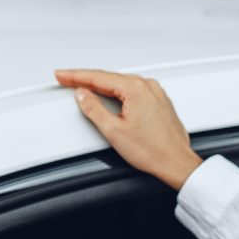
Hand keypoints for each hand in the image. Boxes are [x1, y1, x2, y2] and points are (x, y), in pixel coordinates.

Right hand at [54, 69, 202, 189]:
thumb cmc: (153, 151)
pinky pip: (133, 91)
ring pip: (121, 84)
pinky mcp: (159, 101)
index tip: (62, 75)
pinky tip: (108, 95)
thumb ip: (93, 109)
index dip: (76, 76)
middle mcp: (148, 86)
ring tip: (82, 87)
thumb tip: (82, 95)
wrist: (176, 163)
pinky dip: (117, 92)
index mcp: (136, 89)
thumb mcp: (114, 131)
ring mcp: (155, 93)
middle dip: (86, 79)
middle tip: (66, 80)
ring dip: (101, 86)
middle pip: (109, 79)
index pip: (98, 77)